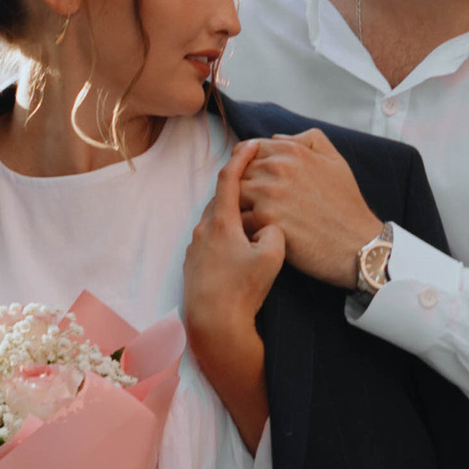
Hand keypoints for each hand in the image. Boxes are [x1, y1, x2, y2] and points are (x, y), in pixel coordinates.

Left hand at [185, 144, 287, 340]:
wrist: (213, 325)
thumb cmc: (242, 291)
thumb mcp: (272, 258)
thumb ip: (274, 233)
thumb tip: (270, 226)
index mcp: (221, 222)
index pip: (230, 178)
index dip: (241, 158)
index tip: (251, 143)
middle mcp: (204, 230)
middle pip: (221, 199)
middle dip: (239, 188)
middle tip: (258, 183)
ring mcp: (196, 248)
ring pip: (215, 221)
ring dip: (232, 215)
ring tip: (252, 219)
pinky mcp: (193, 265)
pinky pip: (210, 240)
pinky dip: (225, 235)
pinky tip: (238, 249)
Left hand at [237, 127, 382, 287]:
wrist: (357, 244)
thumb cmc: (347, 206)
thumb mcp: (336, 161)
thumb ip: (307, 140)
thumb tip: (277, 138)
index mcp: (291, 152)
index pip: (245, 150)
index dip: (245, 167)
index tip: (254, 183)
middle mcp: (277, 168)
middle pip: (236, 172)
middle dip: (241, 188)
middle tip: (253, 206)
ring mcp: (269, 194)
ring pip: (232, 195)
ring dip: (238, 207)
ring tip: (253, 220)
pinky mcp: (266, 221)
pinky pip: (238, 220)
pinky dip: (244, 228)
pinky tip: (257, 235)